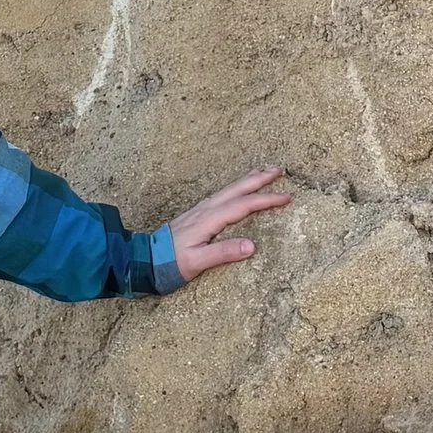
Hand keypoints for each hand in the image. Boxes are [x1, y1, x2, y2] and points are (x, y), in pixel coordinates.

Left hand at [166, 166, 291, 283]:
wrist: (144, 260)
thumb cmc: (170, 263)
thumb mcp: (197, 262)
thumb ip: (223, 253)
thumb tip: (251, 246)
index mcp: (209, 219)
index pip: (244, 205)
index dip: (266, 200)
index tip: (287, 197)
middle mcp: (205, 210)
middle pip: (237, 189)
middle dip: (259, 179)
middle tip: (279, 169)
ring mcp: (199, 210)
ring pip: (229, 189)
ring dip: (248, 180)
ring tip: (263, 172)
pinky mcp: (196, 214)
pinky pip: (221, 195)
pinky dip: (235, 188)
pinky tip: (237, 190)